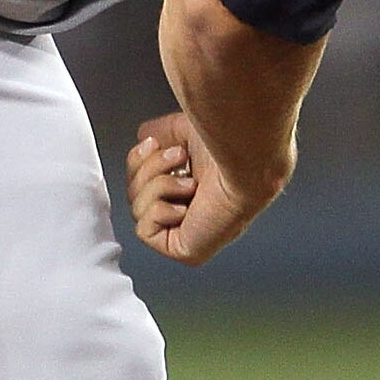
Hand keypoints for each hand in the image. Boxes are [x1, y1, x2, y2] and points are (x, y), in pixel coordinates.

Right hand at [127, 111, 262, 264]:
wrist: (244, 159)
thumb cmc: (228, 144)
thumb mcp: (181, 130)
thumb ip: (158, 134)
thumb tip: (144, 140)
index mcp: (189, 182)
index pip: (143, 179)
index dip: (140, 161)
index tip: (153, 143)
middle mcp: (189, 206)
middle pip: (135, 193)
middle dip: (150, 170)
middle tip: (180, 157)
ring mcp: (187, 230)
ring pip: (138, 209)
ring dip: (159, 187)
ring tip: (190, 181)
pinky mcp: (185, 249)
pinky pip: (145, 232)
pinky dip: (159, 212)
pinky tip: (186, 205)